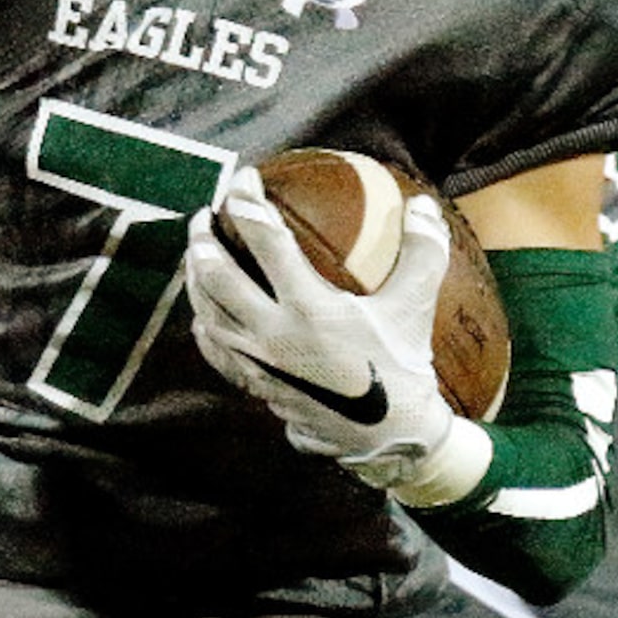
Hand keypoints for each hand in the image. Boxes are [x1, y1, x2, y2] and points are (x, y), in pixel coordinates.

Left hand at [186, 174, 475, 496]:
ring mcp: (257, 363)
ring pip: (207, 310)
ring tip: (197, 251)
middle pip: (217, 275)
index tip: (243, 180)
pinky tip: (204, 310)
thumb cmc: (402, 367)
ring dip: (196, 277)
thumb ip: (421, 252)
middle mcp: (273, 334)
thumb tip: (422, 204)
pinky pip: (214, 348)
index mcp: (310, 308)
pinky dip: (204, 322)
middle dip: (203, 238)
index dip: (248, 203)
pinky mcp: (254, 385)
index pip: (265, 241)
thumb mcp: (415, 305)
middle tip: (205, 215)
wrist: (388, 437)